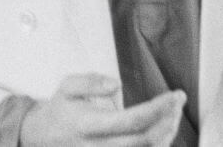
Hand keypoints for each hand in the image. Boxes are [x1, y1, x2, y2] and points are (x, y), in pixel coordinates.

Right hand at [21, 74, 184, 145]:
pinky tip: (165, 129)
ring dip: (167, 133)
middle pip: (145, 140)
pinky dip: (158, 144)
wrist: (42, 137)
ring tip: (175, 112)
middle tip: (179, 100)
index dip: (158, 109)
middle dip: (169, 119)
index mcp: (89, 125)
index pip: (131, 121)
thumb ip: (90, 82)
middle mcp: (100, 146)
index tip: (175, 95)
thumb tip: (115, 84)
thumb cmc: (59, 111)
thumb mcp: (67, 87)